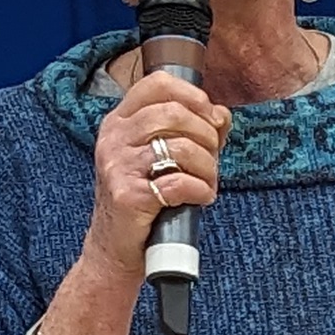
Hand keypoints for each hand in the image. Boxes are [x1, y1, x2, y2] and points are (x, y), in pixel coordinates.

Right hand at [35, 71, 230, 334]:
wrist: (116, 250)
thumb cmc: (145, 200)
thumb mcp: (163, 159)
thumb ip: (193, 131)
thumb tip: (221, 114)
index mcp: (119, 122)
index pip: (157, 84)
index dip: (193, 96)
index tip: (209, 119)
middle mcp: (113, 138)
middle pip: (174, 113)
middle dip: (206, 136)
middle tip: (212, 160)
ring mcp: (117, 165)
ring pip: (180, 147)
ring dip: (208, 167)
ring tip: (208, 183)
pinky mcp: (127, 195)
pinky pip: (179, 182)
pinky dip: (201, 190)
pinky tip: (200, 198)